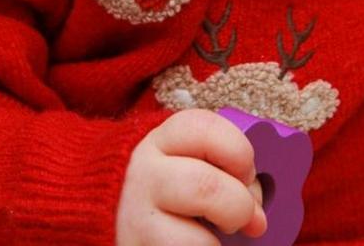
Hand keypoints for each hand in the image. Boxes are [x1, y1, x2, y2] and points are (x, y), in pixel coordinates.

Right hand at [117, 110, 267, 245]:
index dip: (239, 152)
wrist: (105, 218)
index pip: (204, 128)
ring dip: (217, 244)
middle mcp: (143, 174)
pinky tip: (192, 245)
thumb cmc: (162, 195)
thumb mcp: (183, 166)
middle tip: (241, 218)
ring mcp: (136, 218)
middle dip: (239, 207)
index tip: (245, 174)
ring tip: (212, 240)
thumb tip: (258, 217)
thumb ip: (220, 173)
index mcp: (159, 142)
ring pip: (199, 239)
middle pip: (207, 186)